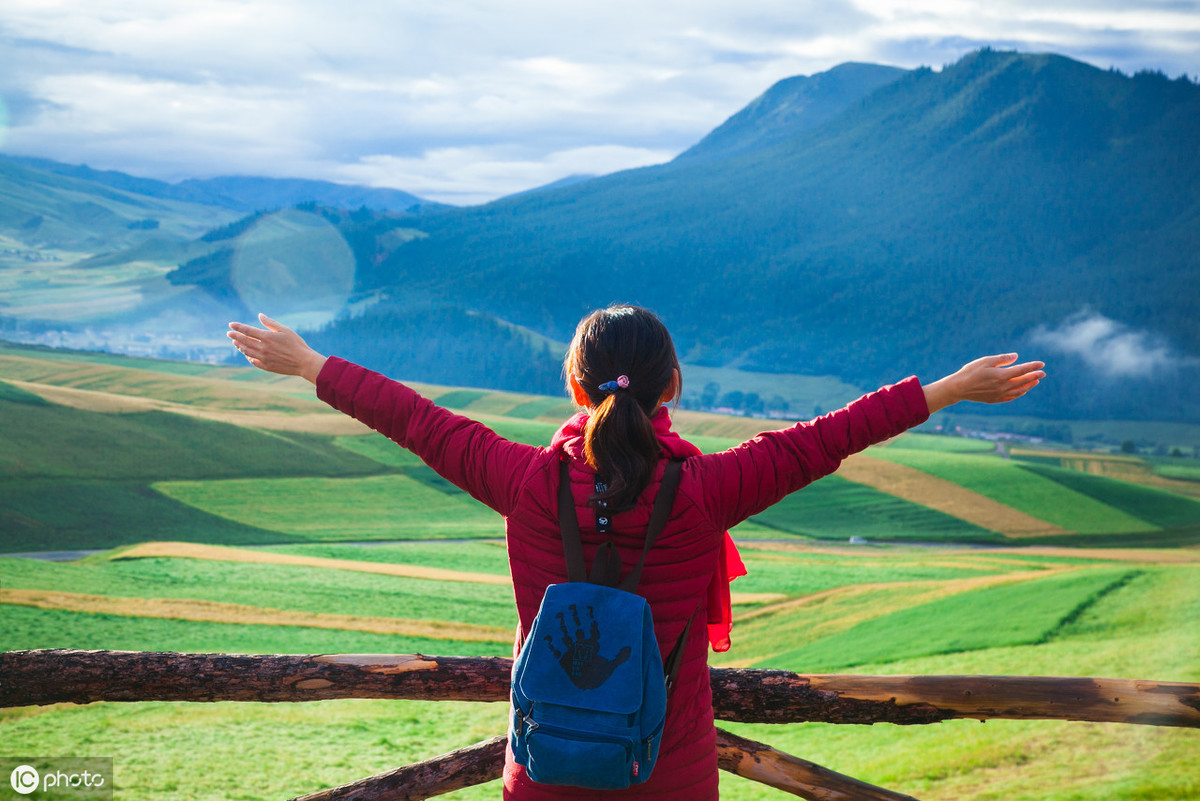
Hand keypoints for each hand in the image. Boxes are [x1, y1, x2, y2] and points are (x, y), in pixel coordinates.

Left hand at [227, 313, 326, 383]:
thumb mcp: (285, 330)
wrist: (304, 362)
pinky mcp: (266, 366)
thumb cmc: (296, 344)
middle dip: (235, 336)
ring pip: (247, 351)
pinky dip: (248, 357)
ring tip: (236, 343)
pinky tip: (247, 354)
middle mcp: (263, 348)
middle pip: (244, 341)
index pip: (248, 330)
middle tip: (229, 334)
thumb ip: (270, 323)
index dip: (238, 327)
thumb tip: (260, 315)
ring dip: (240, 346)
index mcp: (267, 337)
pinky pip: (253, 361)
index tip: (231, 324)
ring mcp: (264, 358)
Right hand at [923, 354, 1045, 412]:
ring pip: (1019, 390)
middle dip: (1034, 376)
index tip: (1041, 364)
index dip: (1033, 367)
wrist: (959, 388)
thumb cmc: (970, 371)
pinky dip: (1019, 393)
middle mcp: (1003, 386)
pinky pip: (1011, 397)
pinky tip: (1022, 391)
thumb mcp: (985, 361)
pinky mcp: (995, 399)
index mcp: (1001, 375)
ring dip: (1029, 385)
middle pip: (1023, 381)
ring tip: (1035, 381)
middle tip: (1043, 373)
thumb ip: (1002, 359)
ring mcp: (1000, 394)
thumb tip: (1016, 357)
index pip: (1022, 370)